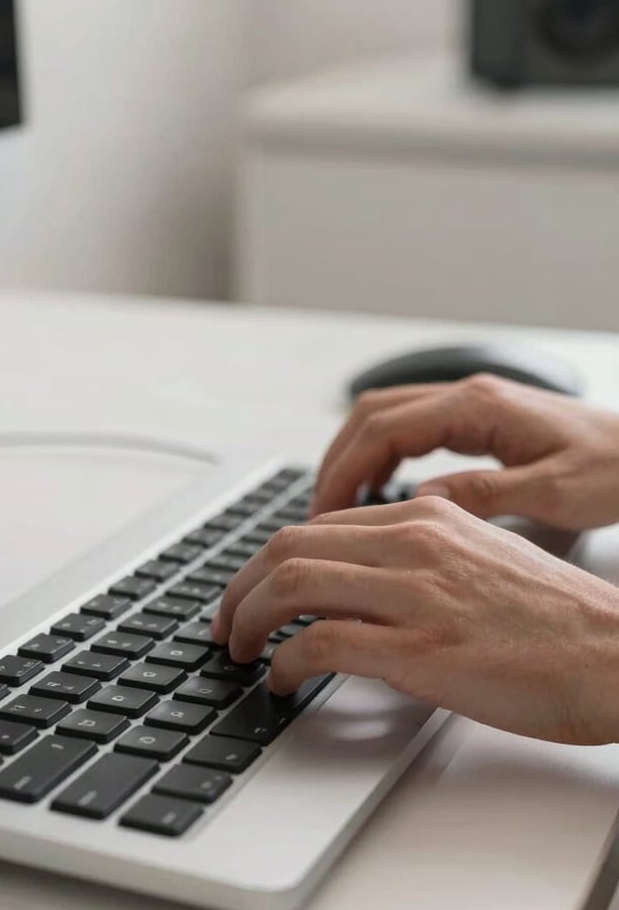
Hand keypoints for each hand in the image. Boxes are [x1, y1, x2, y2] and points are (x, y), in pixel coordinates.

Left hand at [211, 497, 618, 744]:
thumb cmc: (556, 620)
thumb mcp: (480, 557)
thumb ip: (417, 557)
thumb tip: (357, 583)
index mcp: (427, 515)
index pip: (317, 525)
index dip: (268, 561)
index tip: (251, 592)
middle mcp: (414, 542)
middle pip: (287, 546)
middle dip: (239, 587)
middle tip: (225, 623)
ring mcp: (416, 594)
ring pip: (290, 583)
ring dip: (246, 619)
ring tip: (238, 651)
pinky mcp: (421, 651)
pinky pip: (320, 643)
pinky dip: (285, 661)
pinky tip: (282, 680)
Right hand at [311, 375, 618, 530]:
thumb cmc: (614, 469)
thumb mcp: (554, 492)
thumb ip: (484, 494)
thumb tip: (421, 502)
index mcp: (479, 407)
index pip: (385, 428)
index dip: (345, 469)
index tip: (324, 510)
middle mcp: (468, 397)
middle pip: (373, 414)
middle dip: (337, 460)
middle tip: (320, 512)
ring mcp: (470, 405)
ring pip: (386, 417)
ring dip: (355, 456)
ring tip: (339, 506)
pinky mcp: (477, 420)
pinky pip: (410, 429)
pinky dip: (382, 456)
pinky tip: (381, 491)